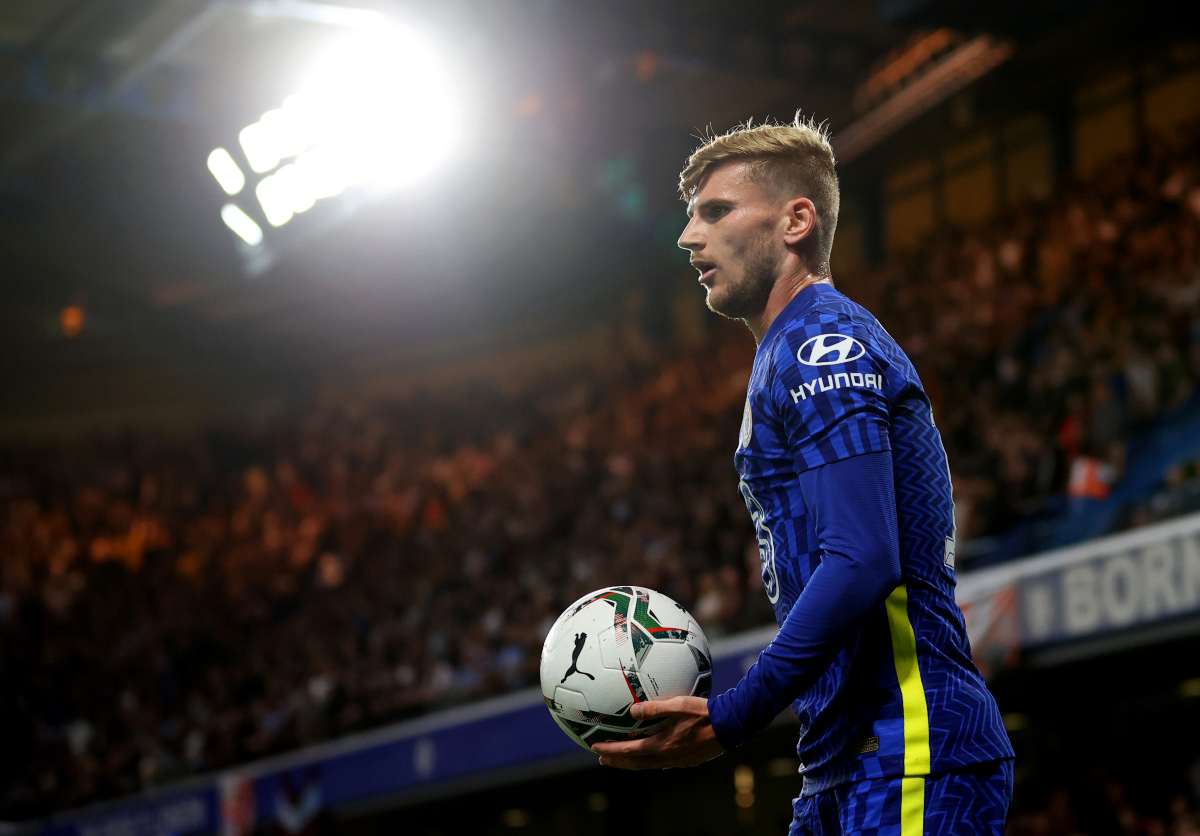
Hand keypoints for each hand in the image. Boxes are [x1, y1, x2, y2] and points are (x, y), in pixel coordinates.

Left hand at [591, 696, 723, 768]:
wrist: (730, 725)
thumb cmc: (704, 713)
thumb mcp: (678, 704)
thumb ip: (655, 707)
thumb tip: (632, 710)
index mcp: (662, 745)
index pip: (629, 750)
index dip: (611, 750)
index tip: (595, 748)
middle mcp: (667, 757)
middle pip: (635, 763)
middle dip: (617, 761)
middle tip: (602, 759)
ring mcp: (677, 761)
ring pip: (647, 765)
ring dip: (631, 762)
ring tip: (621, 760)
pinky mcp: (686, 761)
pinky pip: (661, 763)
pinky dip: (648, 761)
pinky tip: (649, 756)